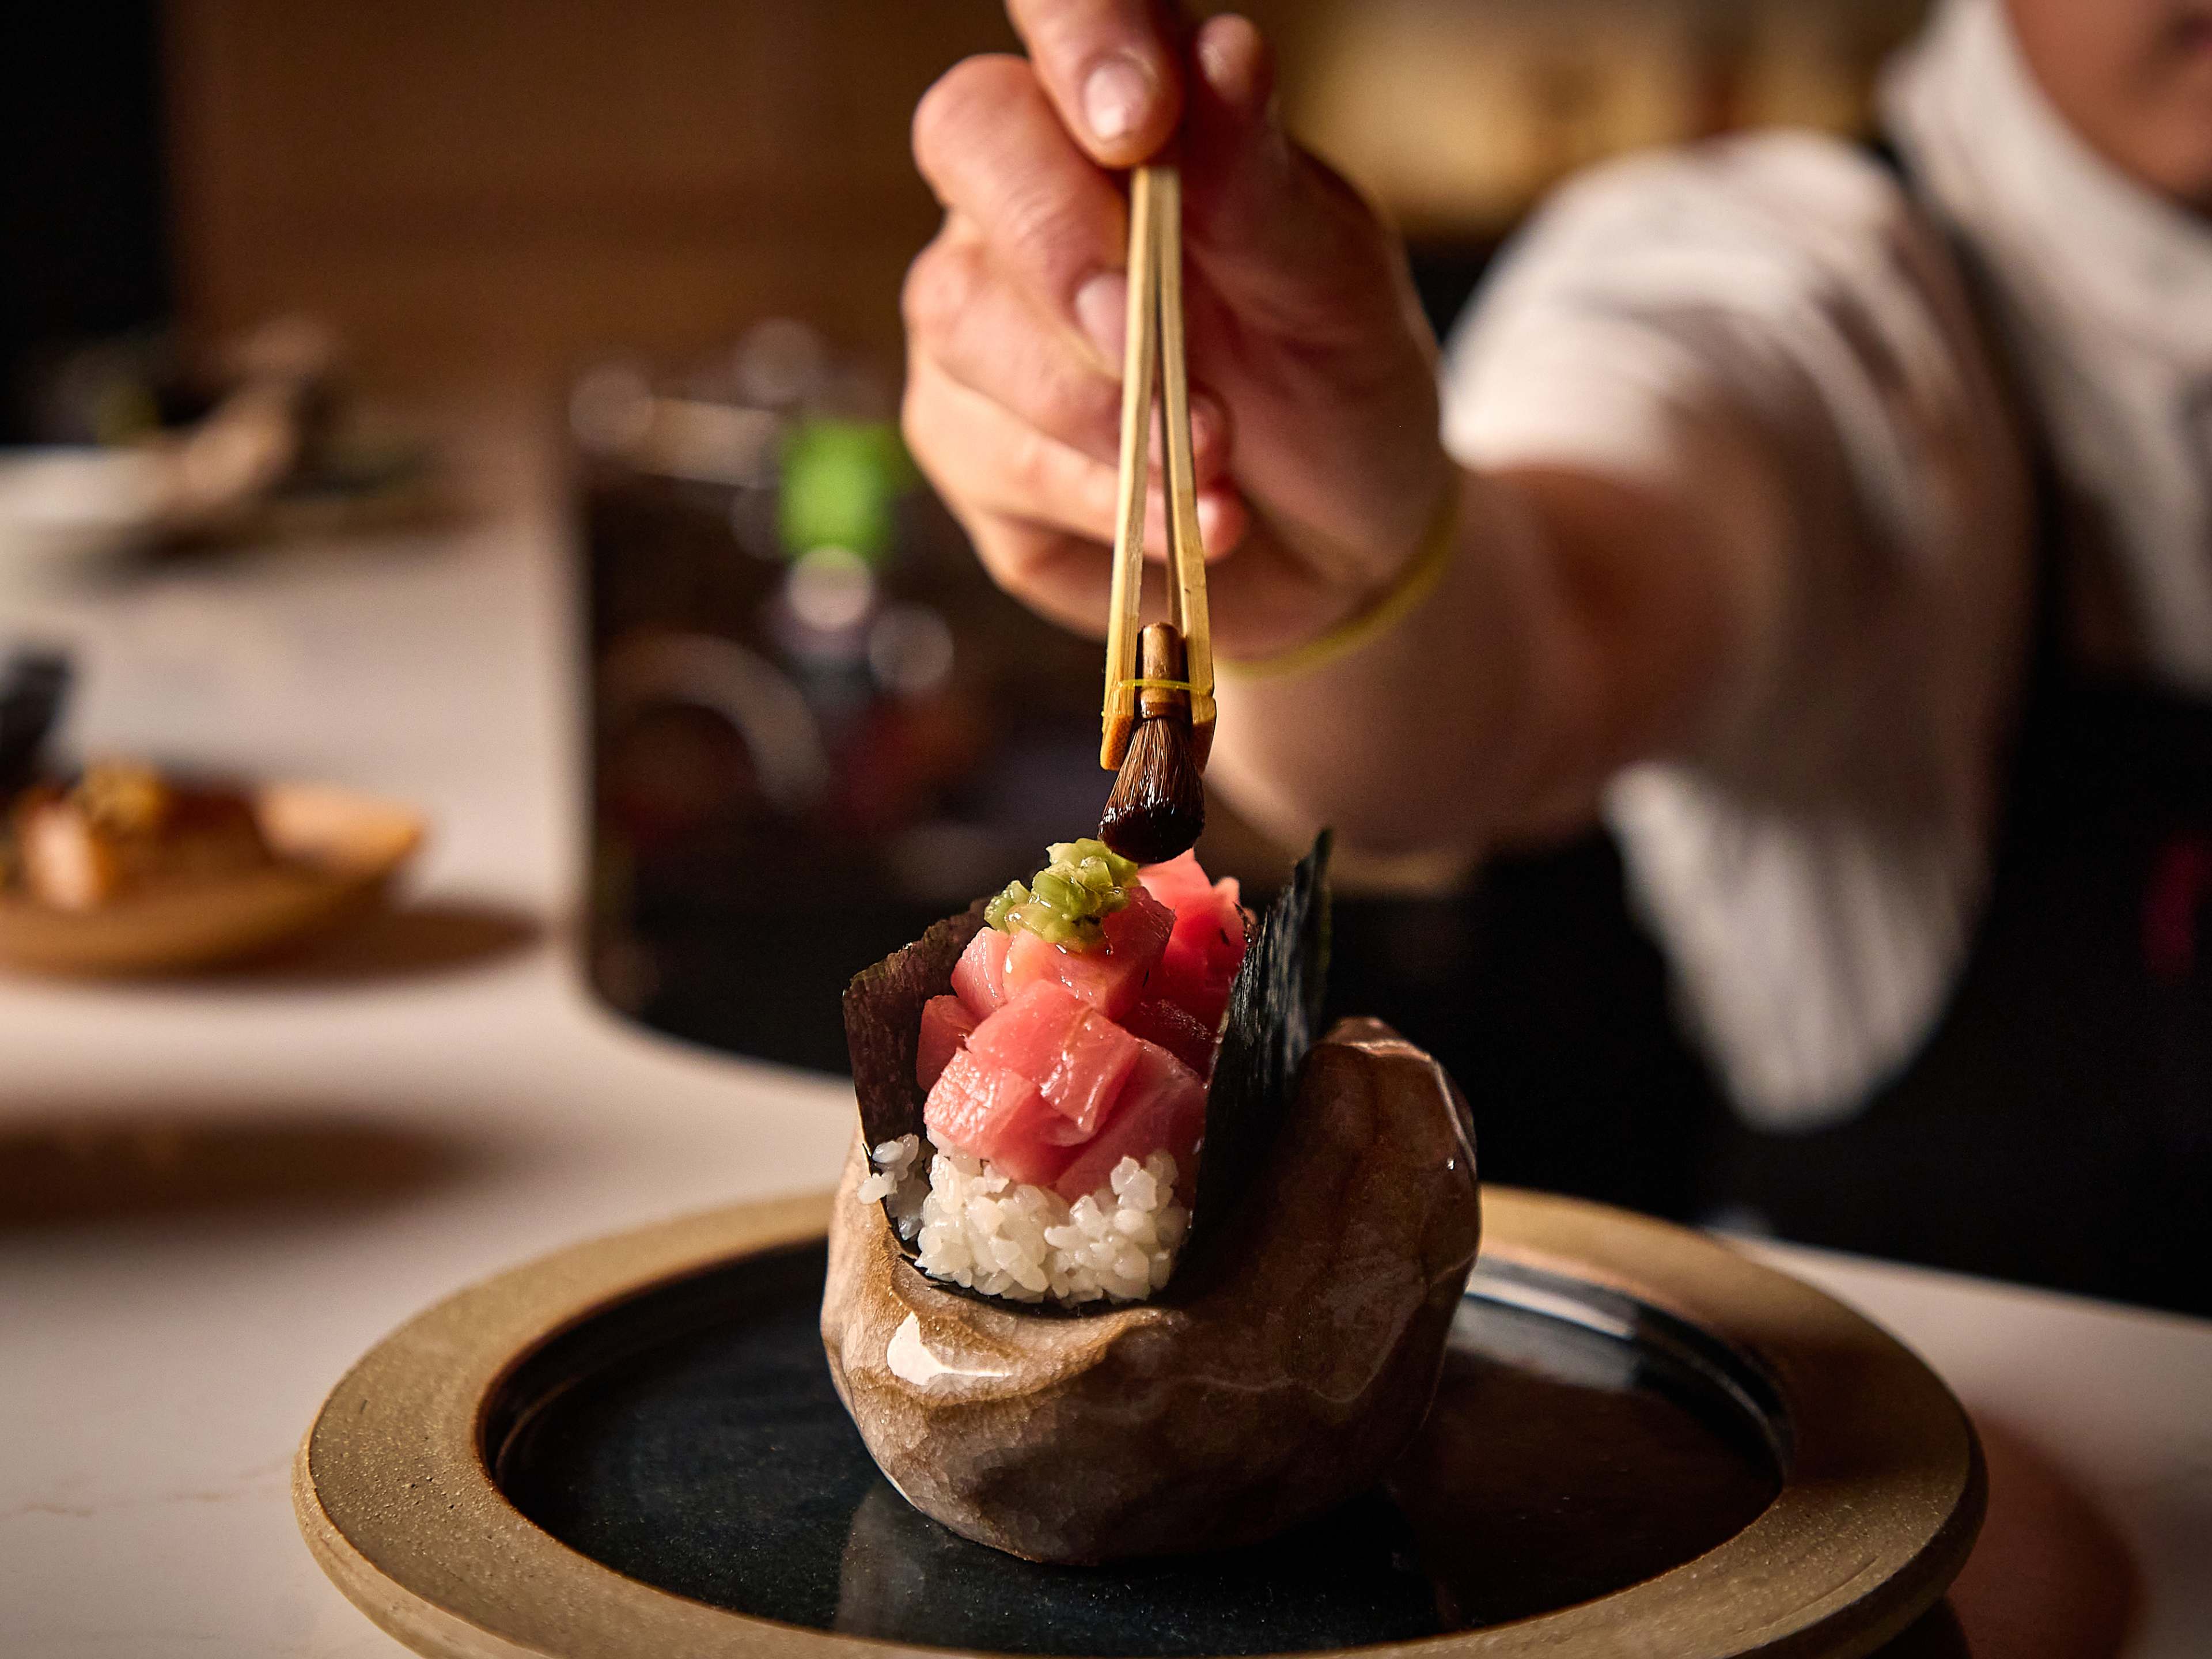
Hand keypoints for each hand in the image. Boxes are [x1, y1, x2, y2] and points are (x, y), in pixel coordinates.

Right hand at [902, 4, 1452, 659]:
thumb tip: (1221, 52)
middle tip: (1150, 337)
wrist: (1333, 542)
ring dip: (1099, 404)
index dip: (1078, 36)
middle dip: (1065, 249)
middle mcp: (1029, 195)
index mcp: (1127, 116)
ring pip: (964, 320)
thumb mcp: (1335, 285)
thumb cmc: (1333, 380)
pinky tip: (1192, 519)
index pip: (1060, 10)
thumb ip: (1260, 184)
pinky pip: (997, 459)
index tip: (1137, 123)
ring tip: (1217, 459)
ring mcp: (982, 322)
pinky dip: (1105, 498)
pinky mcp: (972, 448)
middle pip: (969, 143)